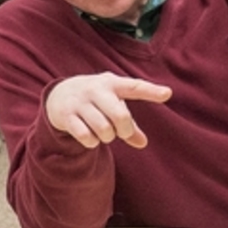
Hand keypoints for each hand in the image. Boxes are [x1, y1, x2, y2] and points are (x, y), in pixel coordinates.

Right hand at [45, 73, 172, 148]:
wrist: (59, 95)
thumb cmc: (96, 100)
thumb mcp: (113, 105)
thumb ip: (130, 124)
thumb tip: (143, 143)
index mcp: (112, 84)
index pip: (134, 86)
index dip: (151, 91)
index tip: (168, 93)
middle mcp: (96, 90)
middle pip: (120, 116)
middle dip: (124, 130)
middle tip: (121, 132)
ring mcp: (80, 102)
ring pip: (104, 129)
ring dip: (107, 137)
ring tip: (104, 133)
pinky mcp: (67, 115)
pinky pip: (86, 136)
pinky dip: (91, 142)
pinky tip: (89, 136)